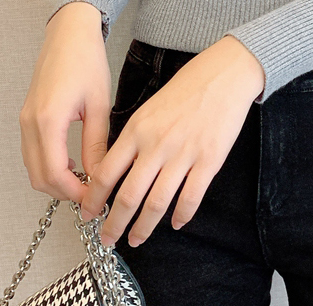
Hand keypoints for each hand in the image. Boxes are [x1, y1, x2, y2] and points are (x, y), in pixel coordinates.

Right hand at [20, 2, 111, 204]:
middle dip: (64, 192)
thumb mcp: (99, 104)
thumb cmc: (86, 60)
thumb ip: (97, 143)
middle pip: (39, 178)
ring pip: (33, 168)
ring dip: (56, 180)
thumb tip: (99, 175)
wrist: (69, 33)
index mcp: (48, 120)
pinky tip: (73, 162)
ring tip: (86, 179)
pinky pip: (32, 153)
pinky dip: (49, 166)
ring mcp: (24, 121)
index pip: (54, 174)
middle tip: (93, 193)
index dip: (75, 192)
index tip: (95, 198)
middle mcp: (30, 124)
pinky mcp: (27, 117)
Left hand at [79, 35, 264, 246]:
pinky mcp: (209, 160)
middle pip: (128, 196)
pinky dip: (181, 216)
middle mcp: (156, 145)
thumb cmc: (188, 86)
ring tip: (136, 239)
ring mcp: (183, 154)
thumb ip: (135, 137)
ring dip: (143, 228)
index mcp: (137, 129)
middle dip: (114, 224)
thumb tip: (120, 169)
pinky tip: (177, 223)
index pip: (106, 173)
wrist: (224, 74)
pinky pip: (191, 198)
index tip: (88, 214)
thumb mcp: (149, 107)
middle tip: (108, 239)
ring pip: (157, 203)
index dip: (93, 200)